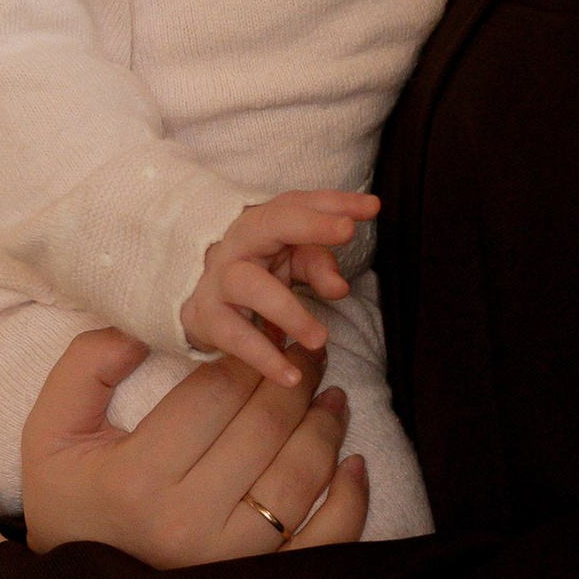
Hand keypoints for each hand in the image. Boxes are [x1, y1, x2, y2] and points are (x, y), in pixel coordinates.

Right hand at [21, 326, 370, 566]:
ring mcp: (231, 564)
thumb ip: (86, 366)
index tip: (267, 335)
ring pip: (300, 478)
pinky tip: (353, 464)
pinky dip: (351, 501)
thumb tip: (143, 329)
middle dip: (296, 378)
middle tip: (308, 352)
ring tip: (329, 395)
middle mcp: (188, 524)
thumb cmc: (69, 504)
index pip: (216, 394)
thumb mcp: (51, 431)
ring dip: (326, 426)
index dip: (250, 354)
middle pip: (265, 429)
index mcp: (138, 478)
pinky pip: (325, 542)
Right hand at [180, 188, 377, 382]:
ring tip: (320, 338)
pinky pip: (236, 337)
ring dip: (288, 310)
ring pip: (250, 285)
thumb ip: (319, 265)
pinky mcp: (208, 318)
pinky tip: (291, 376)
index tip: (372, 207)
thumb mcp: (293, 263)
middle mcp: (239, 243)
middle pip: (270, 223)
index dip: (335, 202)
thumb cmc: (262, 276)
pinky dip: (264, 358)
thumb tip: (340, 287)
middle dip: (310, 224)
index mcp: (263, 223)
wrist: (206, 307)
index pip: (299, 203)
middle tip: (348, 230)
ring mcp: (220, 280)